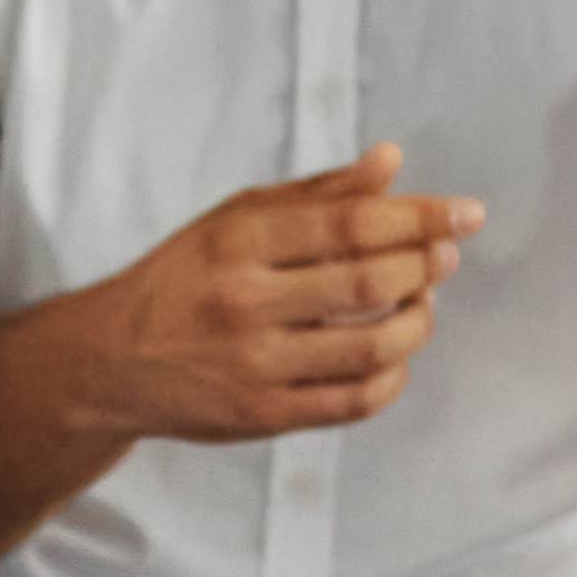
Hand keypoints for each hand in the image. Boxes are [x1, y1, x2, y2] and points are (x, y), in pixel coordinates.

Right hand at [25, 145, 483, 443]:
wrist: (110, 362)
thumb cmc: (184, 279)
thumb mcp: (235, 220)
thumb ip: (317, 194)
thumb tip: (391, 162)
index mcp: (239, 240)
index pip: (351, 222)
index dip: (421, 216)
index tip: (466, 213)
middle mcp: (246, 301)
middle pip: (369, 280)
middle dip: (427, 265)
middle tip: (446, 255)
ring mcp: (255, 363)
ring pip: (373, 347)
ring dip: (419, 322)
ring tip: (423, 303)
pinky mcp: (264, 415)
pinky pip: (354, 402)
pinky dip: (393, 377)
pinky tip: (396, 356)